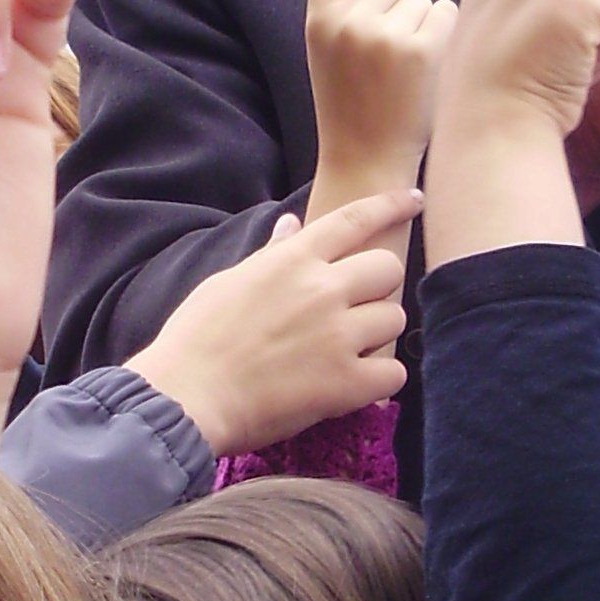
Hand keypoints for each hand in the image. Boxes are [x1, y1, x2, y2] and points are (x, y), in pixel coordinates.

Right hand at [129, 190, 417, 453]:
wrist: (185, 398)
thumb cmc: (196, 340)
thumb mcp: (229, 282)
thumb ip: (272, 254)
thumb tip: (291, 223)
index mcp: (293, 261)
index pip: (355, 218)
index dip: (391, 206)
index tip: (413, 202)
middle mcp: (322, 290)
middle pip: (388, 269)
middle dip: (378, 287)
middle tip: (356, 309)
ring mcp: (338, 336)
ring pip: (395, 318)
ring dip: (378, 334)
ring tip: (347, 350)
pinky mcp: (345, 383)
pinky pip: (394, 372)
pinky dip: (380, 379)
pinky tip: (355, 384)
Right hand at [305, 0, 457, 214]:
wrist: (366, 164)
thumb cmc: (359, 113)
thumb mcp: (335, 58)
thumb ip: (355, 15)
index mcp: (319, 19)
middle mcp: (345, 20)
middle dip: (402, 4)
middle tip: (393, 57)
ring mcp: (381, 35)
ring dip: (426, 25)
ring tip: (409, 72)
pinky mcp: (418, 50)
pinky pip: (448, 15)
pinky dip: (448, 38)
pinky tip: (431, 73)